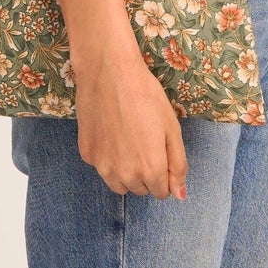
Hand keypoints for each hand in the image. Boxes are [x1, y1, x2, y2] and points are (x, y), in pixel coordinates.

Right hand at [73, 42, 188, 200]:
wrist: (109, 72)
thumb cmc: (146, 96)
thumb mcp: (172, 128)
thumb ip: (177, 165)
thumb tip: (179, 195)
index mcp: (151, 170)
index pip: (162, 192)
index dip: (165, 174)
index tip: (161, 152)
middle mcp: (125, 175)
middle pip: (141, 190)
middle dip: (146, 174)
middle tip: (146, 142)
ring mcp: (102, 166)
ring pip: (120, 185)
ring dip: (127, 172)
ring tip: (129, 141)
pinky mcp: (87, 154)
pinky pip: (102, 167)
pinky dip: (109, 158)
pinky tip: (112, 133)